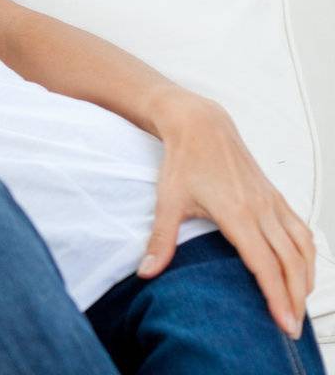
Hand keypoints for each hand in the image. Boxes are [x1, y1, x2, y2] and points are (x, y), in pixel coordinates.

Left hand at [142, 92, 316, 336]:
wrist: (200, 124)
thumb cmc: (183, 161)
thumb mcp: (167, 201)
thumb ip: (160, 240)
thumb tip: (145, 272)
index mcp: (238, 215)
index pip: (265, 265)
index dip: (277, 297)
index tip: (284, 322)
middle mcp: (262, 210)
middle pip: (290, 263)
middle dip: (295, 298)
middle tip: (292, 328)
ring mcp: (272, 202)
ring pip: (302, 247)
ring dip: (306, 277)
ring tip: (300, 304)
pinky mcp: (274, 196)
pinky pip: (301, 229)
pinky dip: (308, 253)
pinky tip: (304, 268)